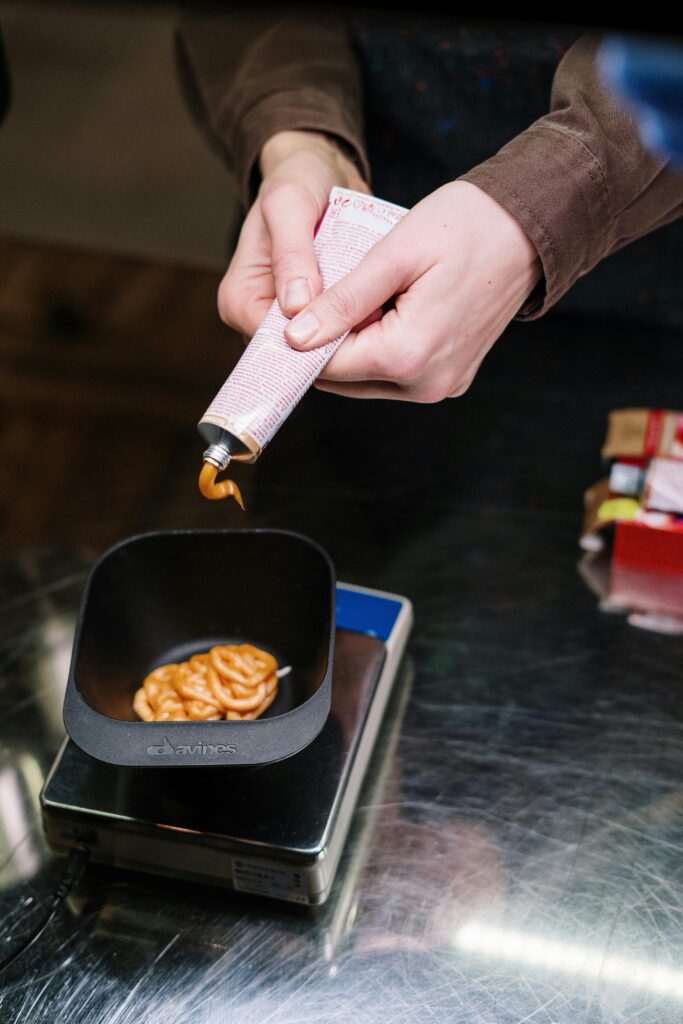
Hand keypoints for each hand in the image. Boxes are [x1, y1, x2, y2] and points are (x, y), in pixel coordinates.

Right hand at [217, 130, 368, 337]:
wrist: (320, 170)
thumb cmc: (297, 181)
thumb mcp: (290, 205)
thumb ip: (292, 254)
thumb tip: (296, 307)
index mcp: (239, 300)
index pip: (273, 342)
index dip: (313, 342)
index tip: (354, 327)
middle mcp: (259, 317)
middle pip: (299, 350)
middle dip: (336, 338)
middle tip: (379, 318)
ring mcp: (290, 319)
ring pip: (324, 342)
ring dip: (353, 330)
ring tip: (385, 309)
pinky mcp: (316, 314)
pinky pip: (340, 330)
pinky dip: (360, 320)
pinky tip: (384, 307)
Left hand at [283, 181, 542, 401]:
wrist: (530, 228)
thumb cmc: (465, 226)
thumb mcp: (394, 254)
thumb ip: (342, 301)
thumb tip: (296, 337)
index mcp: (409, 356)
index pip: (327, 365)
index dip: (298, 338)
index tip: (283, 309)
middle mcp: (426, 384)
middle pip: (345, 378)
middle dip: (323, 343)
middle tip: (313, 298)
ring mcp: (442, 385)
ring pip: (367, 379)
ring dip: (349, 346)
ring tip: (350, 298)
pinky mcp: (451, 378)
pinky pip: (395, 373)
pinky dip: (377, 348)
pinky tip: (380, 309)